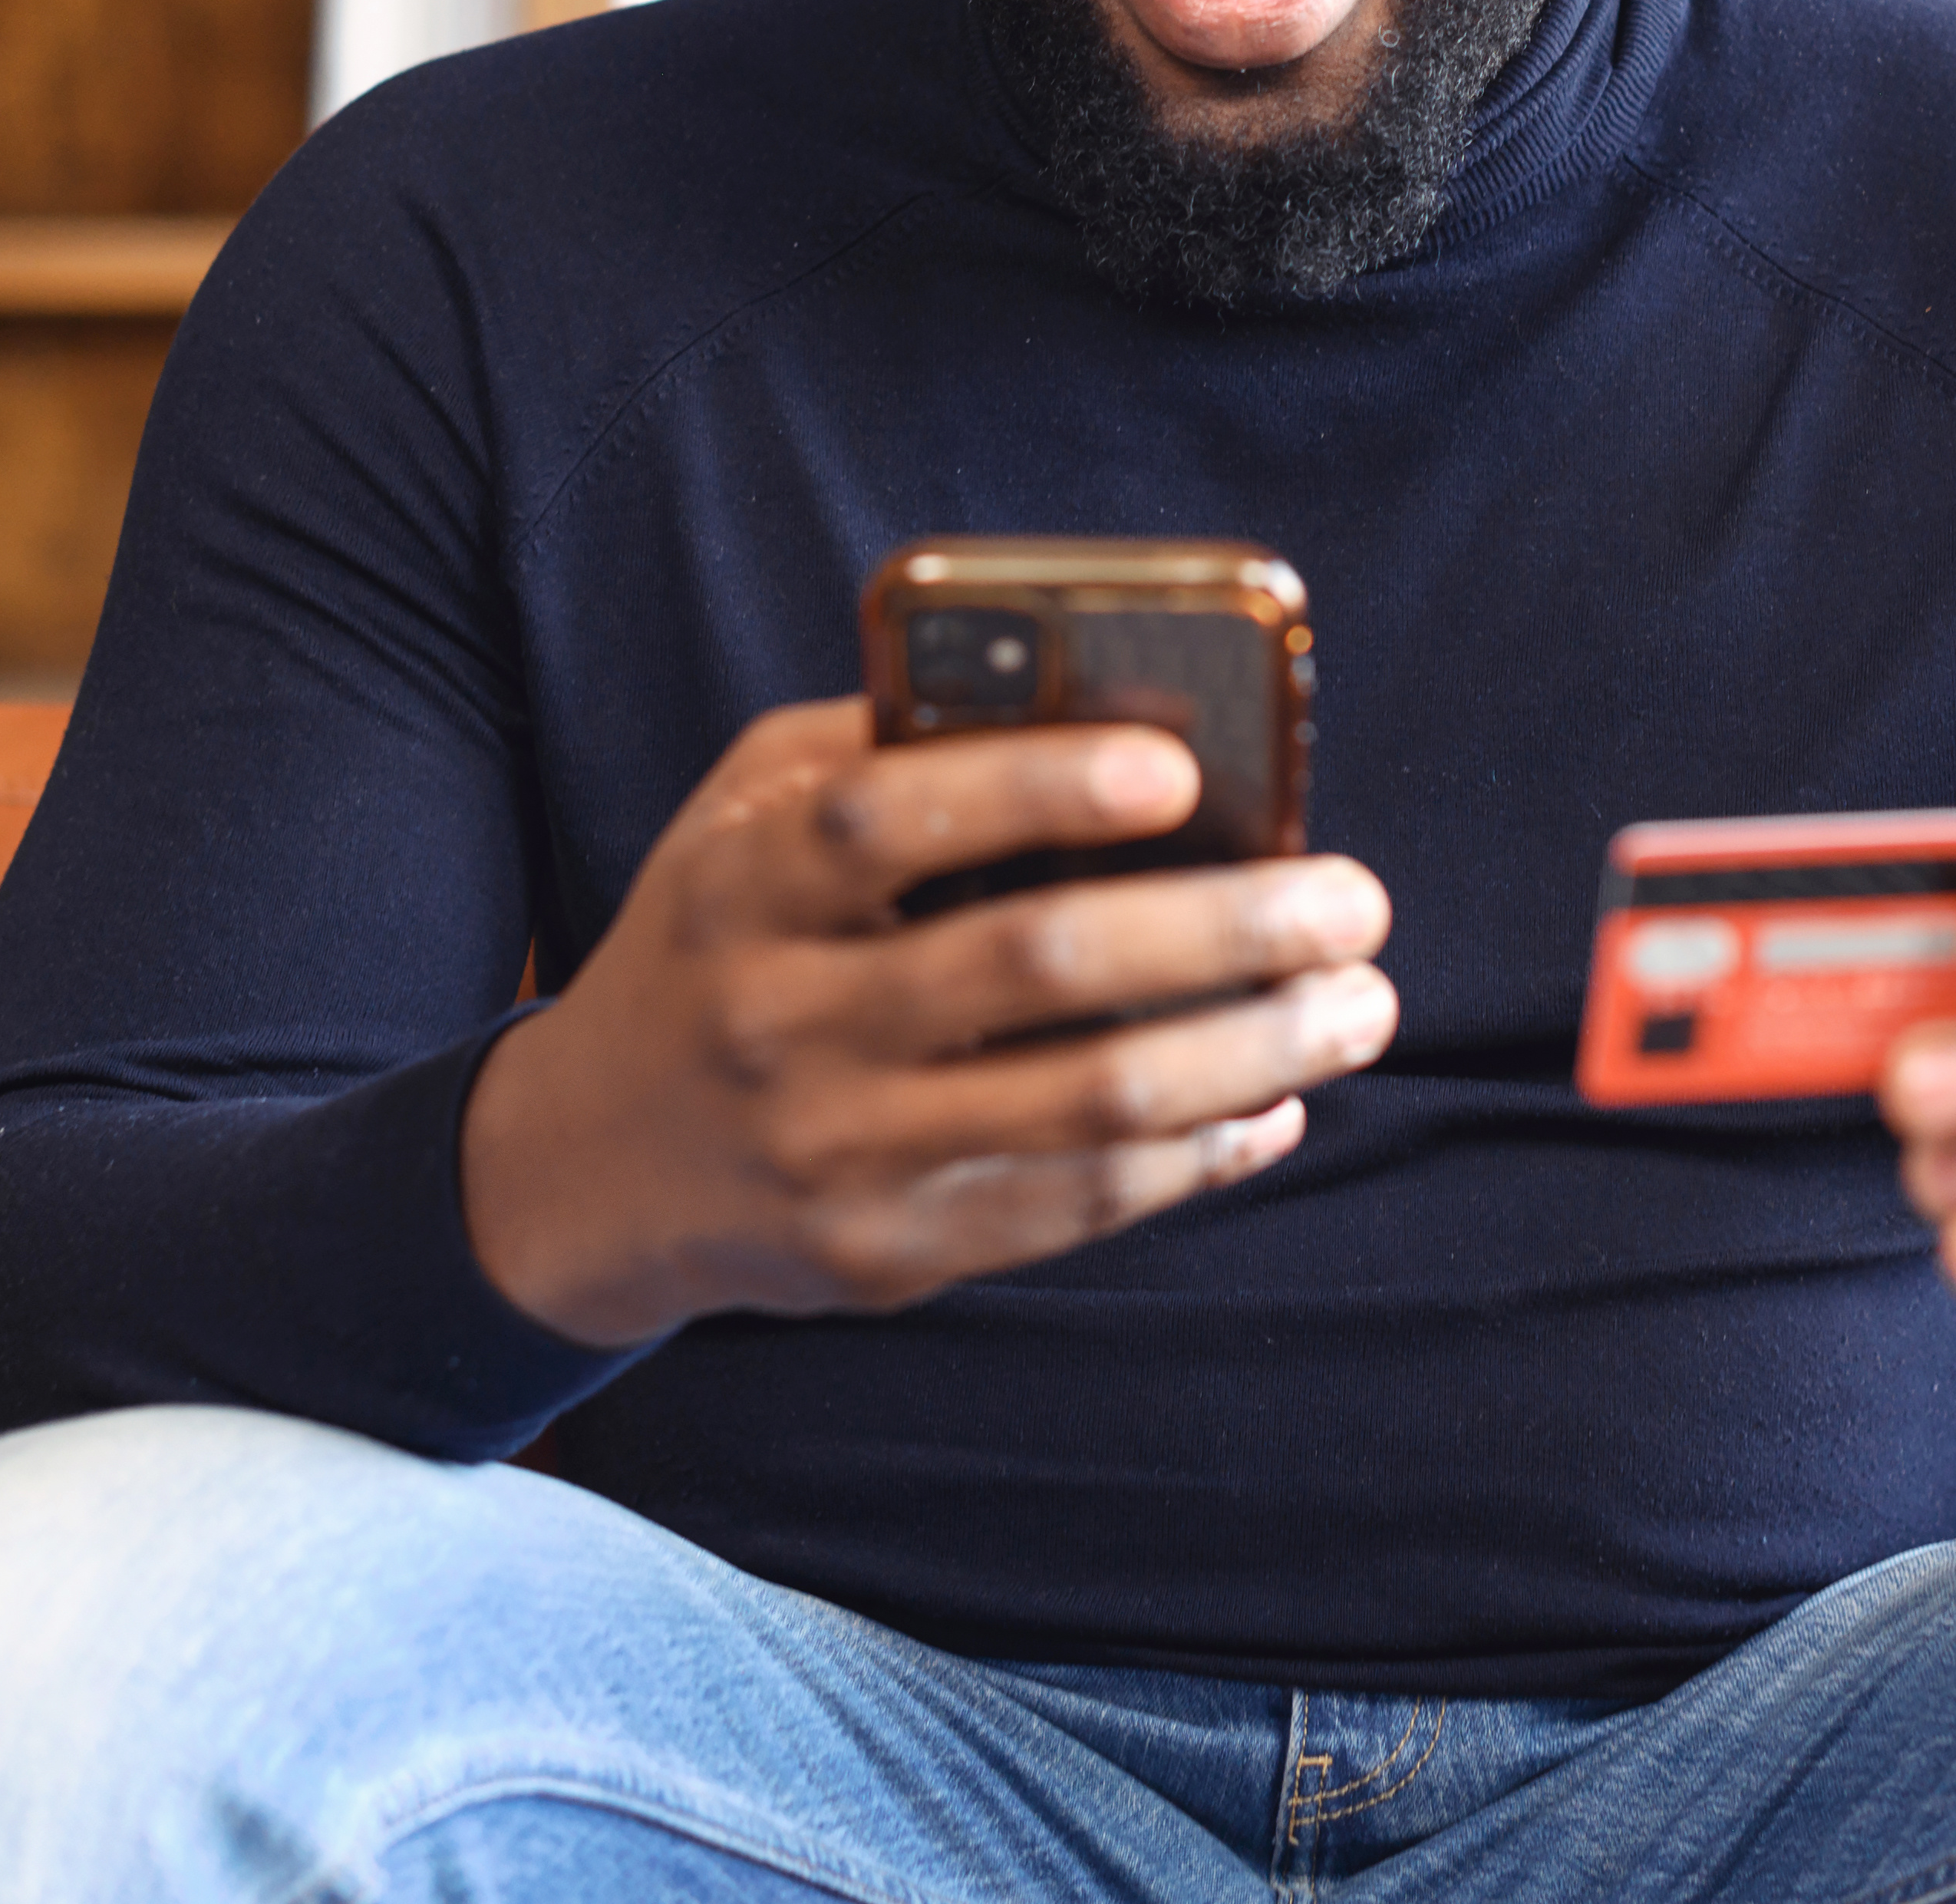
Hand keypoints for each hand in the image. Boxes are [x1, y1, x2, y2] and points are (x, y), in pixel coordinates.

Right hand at [462, 697, 1395, 1347]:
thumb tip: (1100, 704)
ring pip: (1086, 1104)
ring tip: (1361, 1005)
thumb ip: (890, 746)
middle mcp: (780, 1017)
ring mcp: (834, 1149)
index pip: (890, 817)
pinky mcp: (888, 1251)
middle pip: (1028, 964)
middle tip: (1353, 898)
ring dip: (1254, 1050)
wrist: (594, 1160)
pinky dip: (1200, 1153)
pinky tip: (1276, 1100)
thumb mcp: (747, 813)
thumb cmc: (720, 936)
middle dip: (1221, 928)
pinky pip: (1078, 1206)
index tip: (1180, 768)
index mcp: (744, 880)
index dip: (1038, 787)